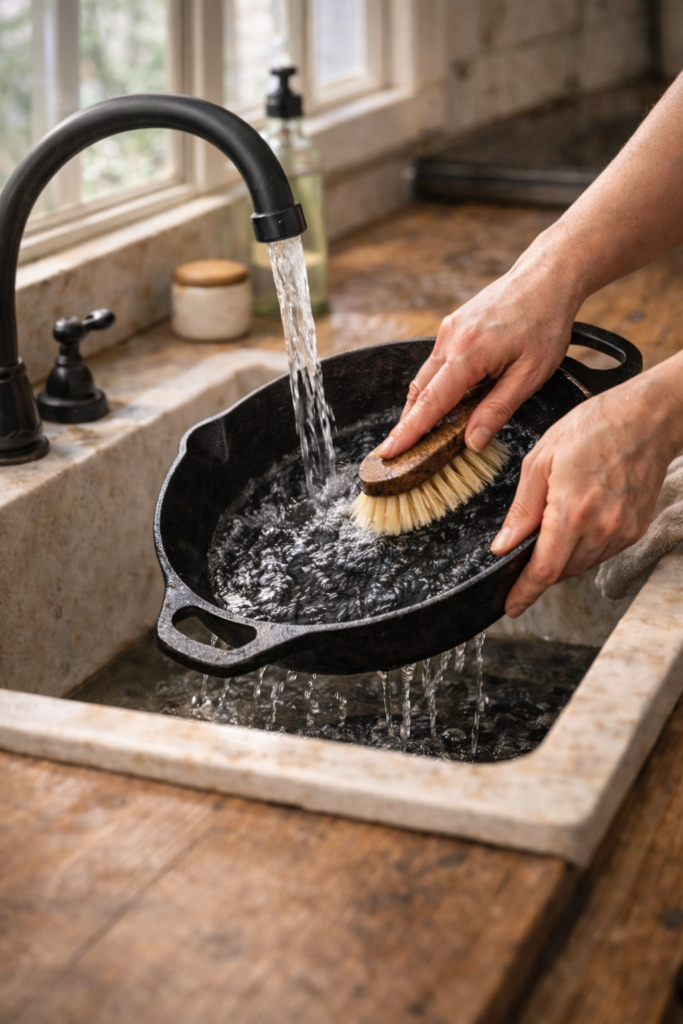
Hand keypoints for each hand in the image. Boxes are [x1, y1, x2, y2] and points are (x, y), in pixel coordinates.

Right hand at [376, 240, 583, 458]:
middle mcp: (450, 340)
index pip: (430, 402)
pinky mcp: (452, 327)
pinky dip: (432, 387)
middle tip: (396, 454)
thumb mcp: (530, 375)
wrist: (547, 277)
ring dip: (419, 406)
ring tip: (416, 435)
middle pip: (419, 391)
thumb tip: (472, 442)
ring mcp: (448, 330)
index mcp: (468, 353)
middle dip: (407, 424)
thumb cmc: (545, 322)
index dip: (409, 431)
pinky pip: (435, 364)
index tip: (390, 452)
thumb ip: (497, 410)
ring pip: (425, 377)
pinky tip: (439, 404)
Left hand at [490, 364, 682, 615]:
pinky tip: (579, 521)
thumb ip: (523, 509)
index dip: (524, 593)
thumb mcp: (541, 460)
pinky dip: (584, 547)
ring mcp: (622, 531)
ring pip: (583, 564)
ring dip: (563, 558)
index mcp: (571, 512)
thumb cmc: (593, 428)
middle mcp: (600, 528)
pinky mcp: (636, 529)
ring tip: (555, 526)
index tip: (511, 607)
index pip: (544, 570)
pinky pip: (602, 552)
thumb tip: (504, 545)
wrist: (648, 419)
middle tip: (525, 553)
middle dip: (540, 570)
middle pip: (562, 571)